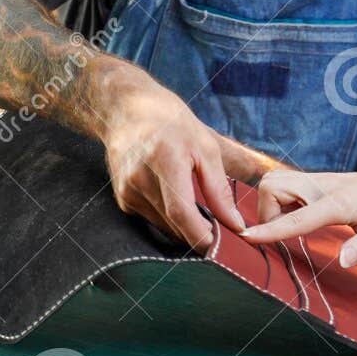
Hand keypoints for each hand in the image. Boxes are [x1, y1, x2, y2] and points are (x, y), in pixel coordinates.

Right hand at [99, 77, 260, 250]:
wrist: (127, 109)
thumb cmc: (172, 123)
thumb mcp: (205, 147)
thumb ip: (219, 189)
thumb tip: (234, 224)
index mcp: (165, 160)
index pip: (181, 211)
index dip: (201, 235)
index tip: (220, 247)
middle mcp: (139, 177)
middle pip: (172, 223)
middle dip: (199, 235)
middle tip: (221, 235)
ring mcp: (126, 189)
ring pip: (162, 225)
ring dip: (184, 228)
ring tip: (203, 217)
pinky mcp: (122, 198)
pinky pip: (151, 219)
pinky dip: (169, 219)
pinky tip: (179, 203)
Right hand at [242, 159, 356, 267]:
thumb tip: (343, 262)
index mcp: (339, 202)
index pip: (296, 216)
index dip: (270, 229)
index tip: (247, 238)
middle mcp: (325, 186)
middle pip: (274, 186)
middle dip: (265, 212)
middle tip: (280, 237)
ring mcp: (322, 180)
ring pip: (277, 181)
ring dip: (271, 205)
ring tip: (289, 229)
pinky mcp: (322, 181)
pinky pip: (288, 184)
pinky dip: (281, 201)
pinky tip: (297, 217)